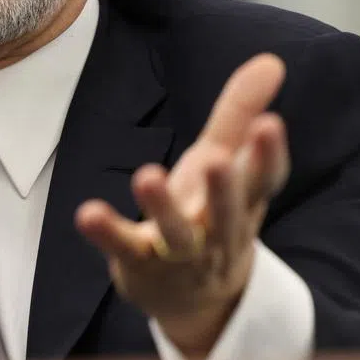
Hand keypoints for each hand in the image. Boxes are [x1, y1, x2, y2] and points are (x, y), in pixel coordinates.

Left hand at [76, 53, 289, 359]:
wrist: (194, 298)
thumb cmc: (211, 213)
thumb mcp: (226, 161)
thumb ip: (240, 112)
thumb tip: (272, 60)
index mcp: (243, 203)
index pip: (263, 181)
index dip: (268, 155)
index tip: (270, 125)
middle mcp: (217, 230)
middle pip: (225, 212)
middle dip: (221, 187)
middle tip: (213, 158)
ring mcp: (178, 253)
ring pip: (176, 234)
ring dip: (162, 207)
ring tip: (146, 175)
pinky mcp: (139, 263)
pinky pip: (124, 246)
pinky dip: (107, 232)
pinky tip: (88, 213)